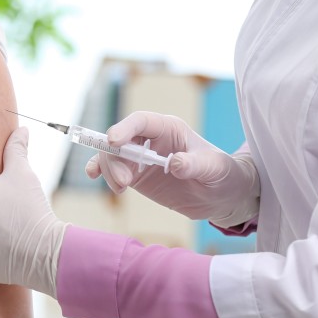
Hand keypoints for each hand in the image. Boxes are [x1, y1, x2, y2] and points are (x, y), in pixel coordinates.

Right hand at [86, 111, 259, 227]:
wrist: (221, 195)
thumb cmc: (222, 173)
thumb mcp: (215, 168)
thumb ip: (195, 164)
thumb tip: (174, 164)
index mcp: (169, 128)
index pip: (142, 121)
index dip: (125, 128)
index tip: (113, 140)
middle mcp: (151, 139)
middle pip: (120, 139)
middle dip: (114, 157)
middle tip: (122, 182)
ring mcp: (141, 157)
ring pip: (112, 155)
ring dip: (109, 169)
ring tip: (121, 188)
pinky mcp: (136, 175)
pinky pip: (112, 169)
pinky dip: (101, 171)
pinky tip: (94, 176)